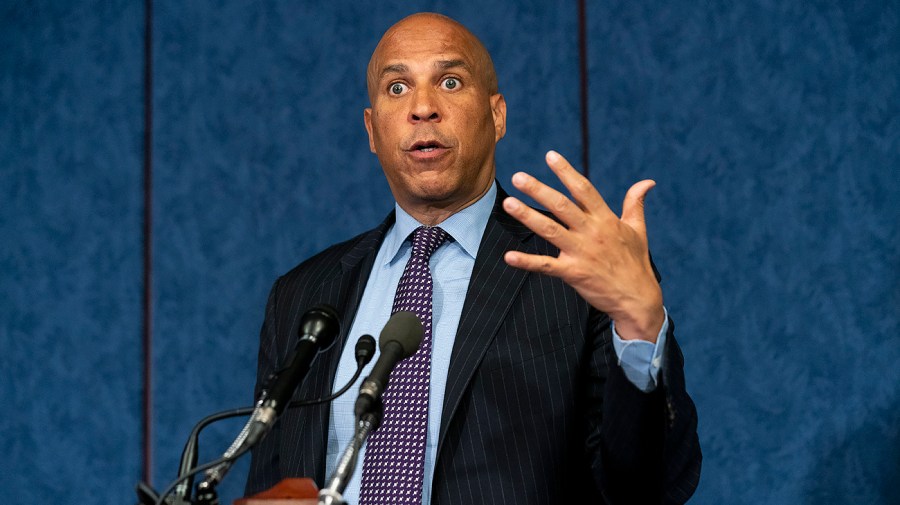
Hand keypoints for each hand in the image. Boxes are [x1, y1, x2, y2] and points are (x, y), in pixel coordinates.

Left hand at [503, 150, 664, 341]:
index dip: (566, 172)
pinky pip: (546, 266)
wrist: (638, 299)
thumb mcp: (638, 230)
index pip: (584, 190)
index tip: (550, 155)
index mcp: (606, 220)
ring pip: (550, 231)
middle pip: (562, 206)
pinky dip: (527, 262)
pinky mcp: (574, 274)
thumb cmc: (636, 262)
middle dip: (539, 190)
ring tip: (508, 203)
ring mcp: (582, 253)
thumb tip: (648, 181)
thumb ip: (635, 203)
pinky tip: (509, 256)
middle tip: (518, 177)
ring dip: (528, 216)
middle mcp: (592, 233)